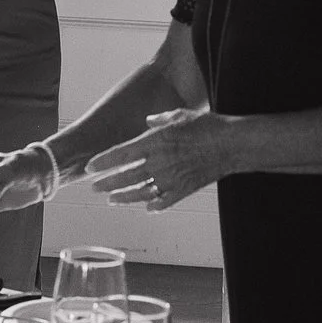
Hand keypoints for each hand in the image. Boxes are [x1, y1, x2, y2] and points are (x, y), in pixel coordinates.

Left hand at [85, 110, 229, 210]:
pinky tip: (146, 207)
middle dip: (107, 183)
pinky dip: (153, 205)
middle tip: (94, 188)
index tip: (90, 167)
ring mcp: (172, 179)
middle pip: (126, 177)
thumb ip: (159, 119)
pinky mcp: (185, 190)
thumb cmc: (207, 126)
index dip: (103, 162)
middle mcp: (160, 163)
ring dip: (124, 197)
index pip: (121, 155)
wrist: (231, 145)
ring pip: (141, 193)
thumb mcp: (179, 115)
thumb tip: (148, 120)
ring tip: (112, 200)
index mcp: (155, 142)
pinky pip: (164, 202)